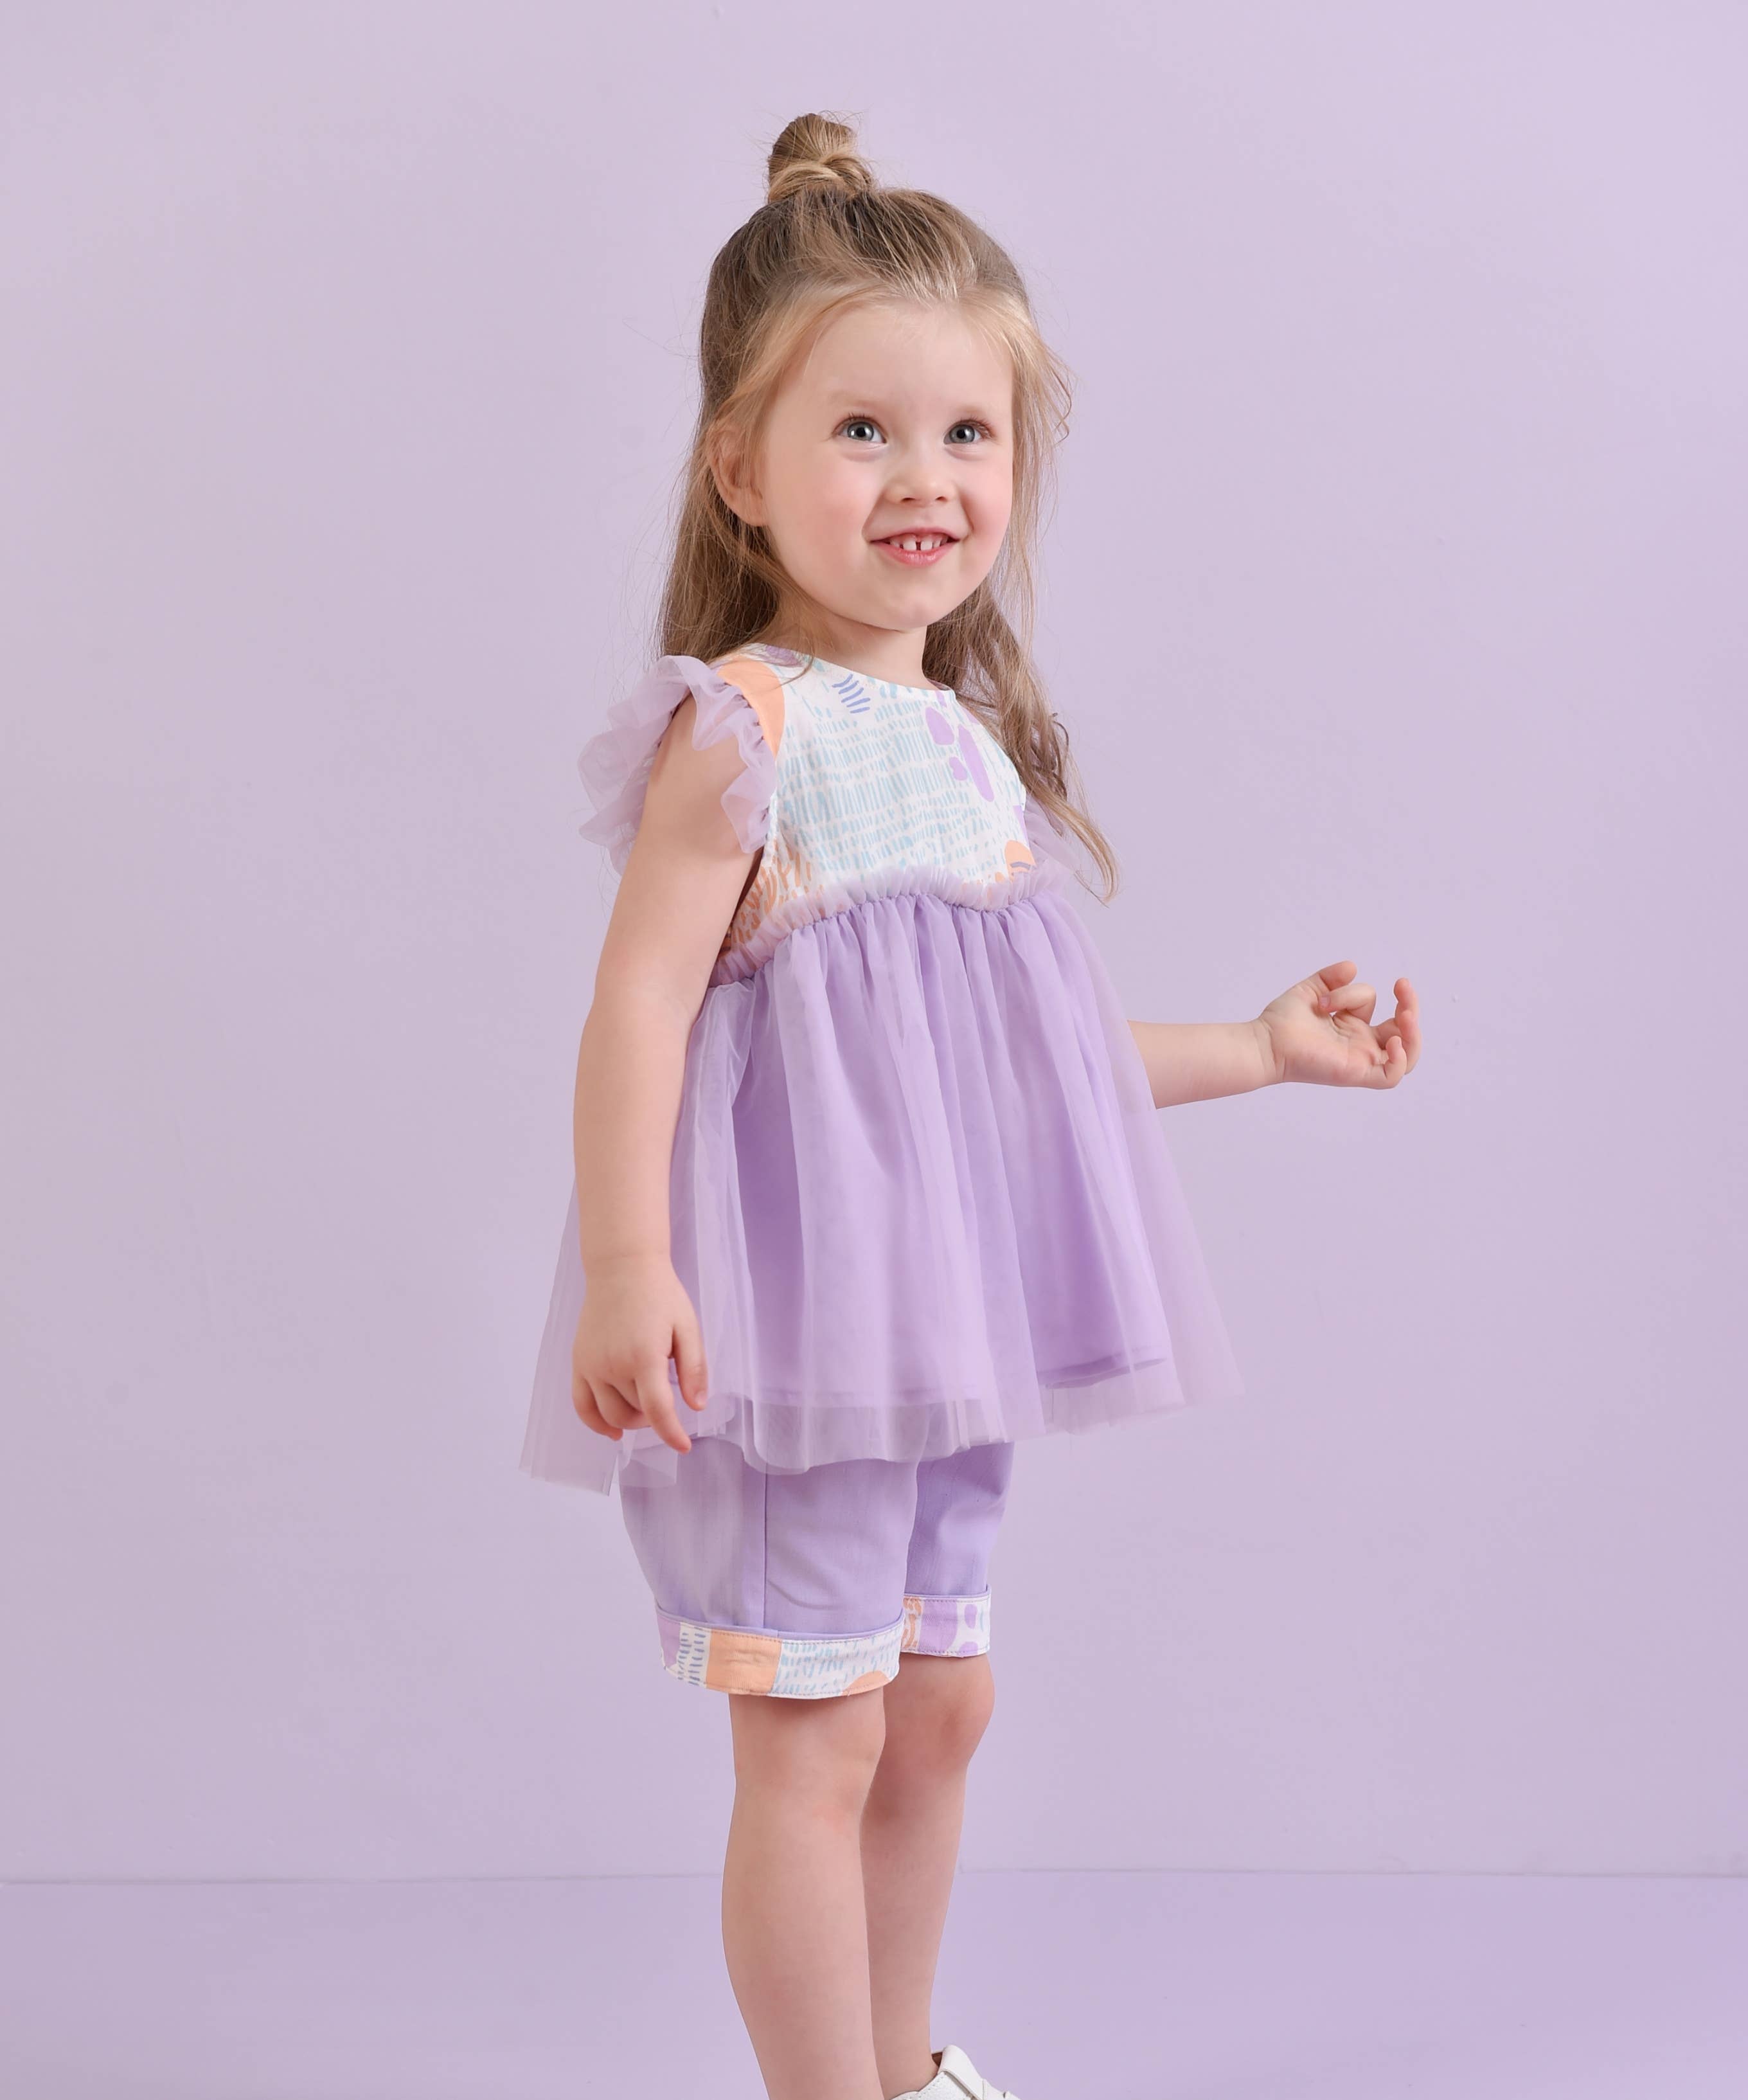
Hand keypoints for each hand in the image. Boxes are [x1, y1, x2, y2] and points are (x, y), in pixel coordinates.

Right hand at [571, 1253, 709, 1452]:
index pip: (657, 1410)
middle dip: (655, 1419)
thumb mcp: (687, 1326)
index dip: (671, 1434)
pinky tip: (611, 1431)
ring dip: (630, 1422)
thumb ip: (693, 1368)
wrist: (621, 1268)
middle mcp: (613, 1365)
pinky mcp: (578, 1362)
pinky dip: (595, 1423)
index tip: (683, 1446)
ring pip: (610, 1414)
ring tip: (645, 1411)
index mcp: (644, 1356)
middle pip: (635, 1412)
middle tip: (667, 1405)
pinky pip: (581, 1405)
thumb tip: (696, 1407)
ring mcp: (592, 1365)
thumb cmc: (660, 1294)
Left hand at [1255, 960, 1419, 1088]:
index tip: (1395, 981)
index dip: (1396, 998)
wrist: (1265, 1040)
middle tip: (1401, 985)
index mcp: (1356, 1029)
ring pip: (1406, 1058)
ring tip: (1404, 1013)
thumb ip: (1332, 978)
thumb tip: (1352, 967)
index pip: (1391, 1016)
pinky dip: (1401, 1061)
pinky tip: (1393, 1041)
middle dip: (1412, 1008)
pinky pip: (1390, 1077)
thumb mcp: (1312, 990)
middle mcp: (1362, 1046)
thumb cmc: (1283, 1021)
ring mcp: (1360, 1061)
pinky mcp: (1355, 1074)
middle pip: (1405, 1035)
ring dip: (1413, 1035)